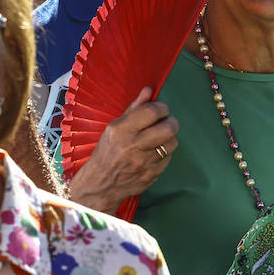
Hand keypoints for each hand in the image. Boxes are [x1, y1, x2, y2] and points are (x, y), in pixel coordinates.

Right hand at [66, 87, 177, 214]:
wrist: (101, 184)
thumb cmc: (107, 152)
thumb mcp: (114, 127)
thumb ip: (134, 108)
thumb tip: (149, 90)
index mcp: (120, 130)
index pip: (152, 111)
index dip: (162, 107)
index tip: (161, 109)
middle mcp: (132, 146)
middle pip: (168, 128)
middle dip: (171, 122)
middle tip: (165, 122)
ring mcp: (143, 162)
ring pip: (172, 143)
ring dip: (169, 138)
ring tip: (159, 138)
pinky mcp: (151, 175)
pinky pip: (169, 158)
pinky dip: (165, 153)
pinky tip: (154, 152)